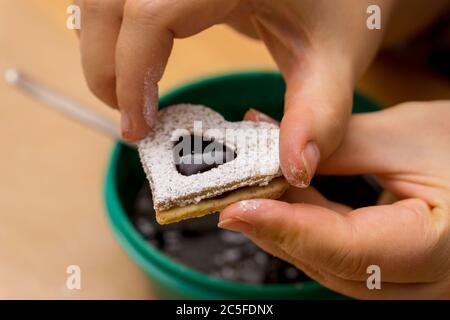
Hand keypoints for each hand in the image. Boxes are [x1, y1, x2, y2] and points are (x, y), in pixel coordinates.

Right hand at [76, 0, 395, 186]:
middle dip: (104, 62)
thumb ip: (319, 116)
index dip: (132, 71)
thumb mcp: (334, 60)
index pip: (152, 12)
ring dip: (102, 42)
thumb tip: (293, 170)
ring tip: (124, 89)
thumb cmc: (341, 8)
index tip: (140, 126)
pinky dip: (113, 26)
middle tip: (126, 115)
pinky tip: (134, 55)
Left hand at [219, 102, 449, 298]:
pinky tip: (287, 198)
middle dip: (279, 231)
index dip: (288, 228)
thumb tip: (274, 159)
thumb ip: (335, 150)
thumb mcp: (401, 137)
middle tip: (236, 201)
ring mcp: (412, 281)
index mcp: (441, 247)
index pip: (348, 249)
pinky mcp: (396, 270)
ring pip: (333, 267)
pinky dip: (310, 229)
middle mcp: (429, 281)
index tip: (240, 209)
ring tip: (255, 195)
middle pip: (334, 266)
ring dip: (289, 230)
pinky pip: (342, 257)